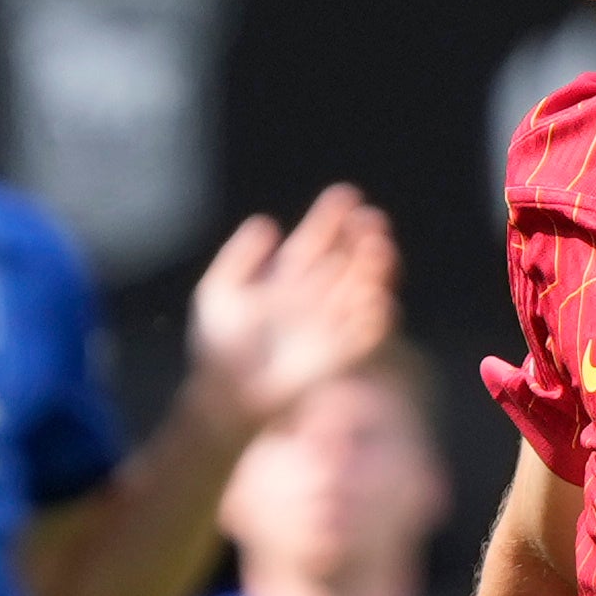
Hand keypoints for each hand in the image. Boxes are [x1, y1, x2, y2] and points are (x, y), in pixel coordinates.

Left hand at [184, 183, 398, 433]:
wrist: (222, 401)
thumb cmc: (218, 352)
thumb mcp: (218, 294)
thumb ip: (238, 258)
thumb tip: (266, 224)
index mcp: (289, 281)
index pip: (317, 242)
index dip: (331, 218)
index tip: (345, 195)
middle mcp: (314, 299)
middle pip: (348, 261)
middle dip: (362, 238)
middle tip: (370, 219)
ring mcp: (330, 326)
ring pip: (362, 290)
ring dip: (374, 269)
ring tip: (378, 247)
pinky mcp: (339, 358)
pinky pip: (366, 335)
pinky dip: (374, 316)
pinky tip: (377, 297)